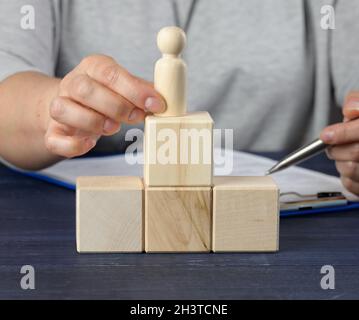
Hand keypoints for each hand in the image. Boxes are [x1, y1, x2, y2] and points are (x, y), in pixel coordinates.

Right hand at [45, 54, 165, 157]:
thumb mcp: (122, 87)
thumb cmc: (104, 96)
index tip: (156, 104)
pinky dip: (73, 145)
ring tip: (113, 127)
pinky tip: (90, 144)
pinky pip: (55, 140)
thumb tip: (164, 98)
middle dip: (116, 106)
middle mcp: (71, 84)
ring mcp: (58, 107)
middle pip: (85, 89)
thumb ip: (140, 91)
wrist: (72, 106)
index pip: (110, 73)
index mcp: (92, 68)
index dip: (135, 90)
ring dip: (93, 121)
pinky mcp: (53, 132)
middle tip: (136, 117)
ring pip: (64, 110)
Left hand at [320, 92, 358, 194]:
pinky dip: (345, 176)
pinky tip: (350, 165)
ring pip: (350, 170)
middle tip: (331, 142)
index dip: (343, 133)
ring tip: (344, 152)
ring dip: (339, 161)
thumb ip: (357, 102)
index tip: (326, 134)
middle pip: (355, 153)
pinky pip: (350, 185)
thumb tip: (350, 110)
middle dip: (337, 148)